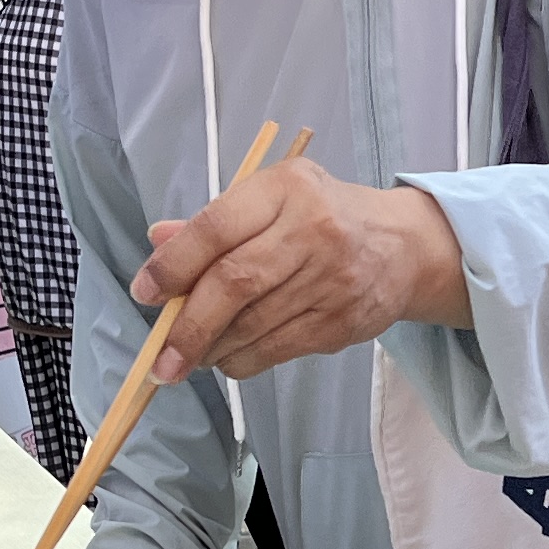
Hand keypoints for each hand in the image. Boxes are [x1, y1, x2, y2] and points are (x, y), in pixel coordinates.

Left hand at [130, 158, 465, 381]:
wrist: (404, 247)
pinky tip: (228, 356)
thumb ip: (214, 222)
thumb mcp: (272, 198)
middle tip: (160, 359)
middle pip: (234, 284)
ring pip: (253, 325)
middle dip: (188, 327)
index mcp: (286, 189)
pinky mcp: (342, 321)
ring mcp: (333, 279)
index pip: (216, 228)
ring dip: (210, 349)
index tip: (145, 293)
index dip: (174, 265)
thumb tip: (157, 242)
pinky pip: (276, 350)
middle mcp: (313, 230)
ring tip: (189, 356)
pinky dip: (241, 360)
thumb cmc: (322, 217)